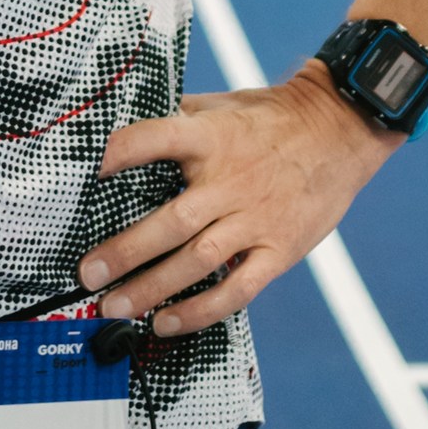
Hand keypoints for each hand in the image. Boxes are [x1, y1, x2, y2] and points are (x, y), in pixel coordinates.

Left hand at [79, 63, 398, 336]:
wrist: (339, 130)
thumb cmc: (271, 118)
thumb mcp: (223, 106)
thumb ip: (178, 118)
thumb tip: (124, 127)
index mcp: (211, 137)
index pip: (158, 139)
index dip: (122, 152)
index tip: (89, 170)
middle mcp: (230, 180)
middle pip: (172, 221)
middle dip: (125, 251)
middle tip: (88, 275)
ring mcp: (256, 218)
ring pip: (198, 260)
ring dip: (153, 287)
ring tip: (115, 306)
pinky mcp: (279, 249)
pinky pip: (238, 288)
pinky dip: (201, 310)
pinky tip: (167, 322)